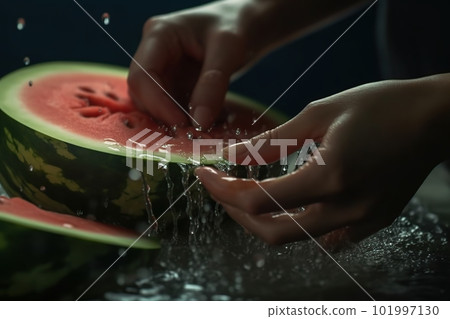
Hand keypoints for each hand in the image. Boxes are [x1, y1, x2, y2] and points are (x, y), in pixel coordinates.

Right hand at [128, 1, 252, 127]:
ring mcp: (162, 70)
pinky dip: (183, 118)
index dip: (158, 104)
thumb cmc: (236, 25)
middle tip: (192, 132)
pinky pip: (169, 107)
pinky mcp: (172, 85)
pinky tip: (202, 122)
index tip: (183, 124)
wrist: (244, 23)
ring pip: (153, 104)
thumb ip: (213, 84)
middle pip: (142, 93)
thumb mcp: (229, 49)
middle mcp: (153, 54)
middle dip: (163, 114)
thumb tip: (199, 122)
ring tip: (199, 129)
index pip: (142, 76)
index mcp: (159, 35)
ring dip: (172, 120)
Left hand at [195, 75, 449, 244]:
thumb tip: (232, 156)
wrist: (433, 118)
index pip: (258, 200)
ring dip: (262, 220)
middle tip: (219, 187)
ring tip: (245, 193)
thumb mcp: (320, 112)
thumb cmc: (381, 106)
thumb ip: (271, 140)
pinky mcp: (371, 223)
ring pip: (294, 239)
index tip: (204, 173)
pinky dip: (296, 226)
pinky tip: (288, 206)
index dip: (223, 189)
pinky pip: (323, 238)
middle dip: (235, 211)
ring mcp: (361, 221)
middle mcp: (346, 208)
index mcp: (330, 177)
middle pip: (271, 232)